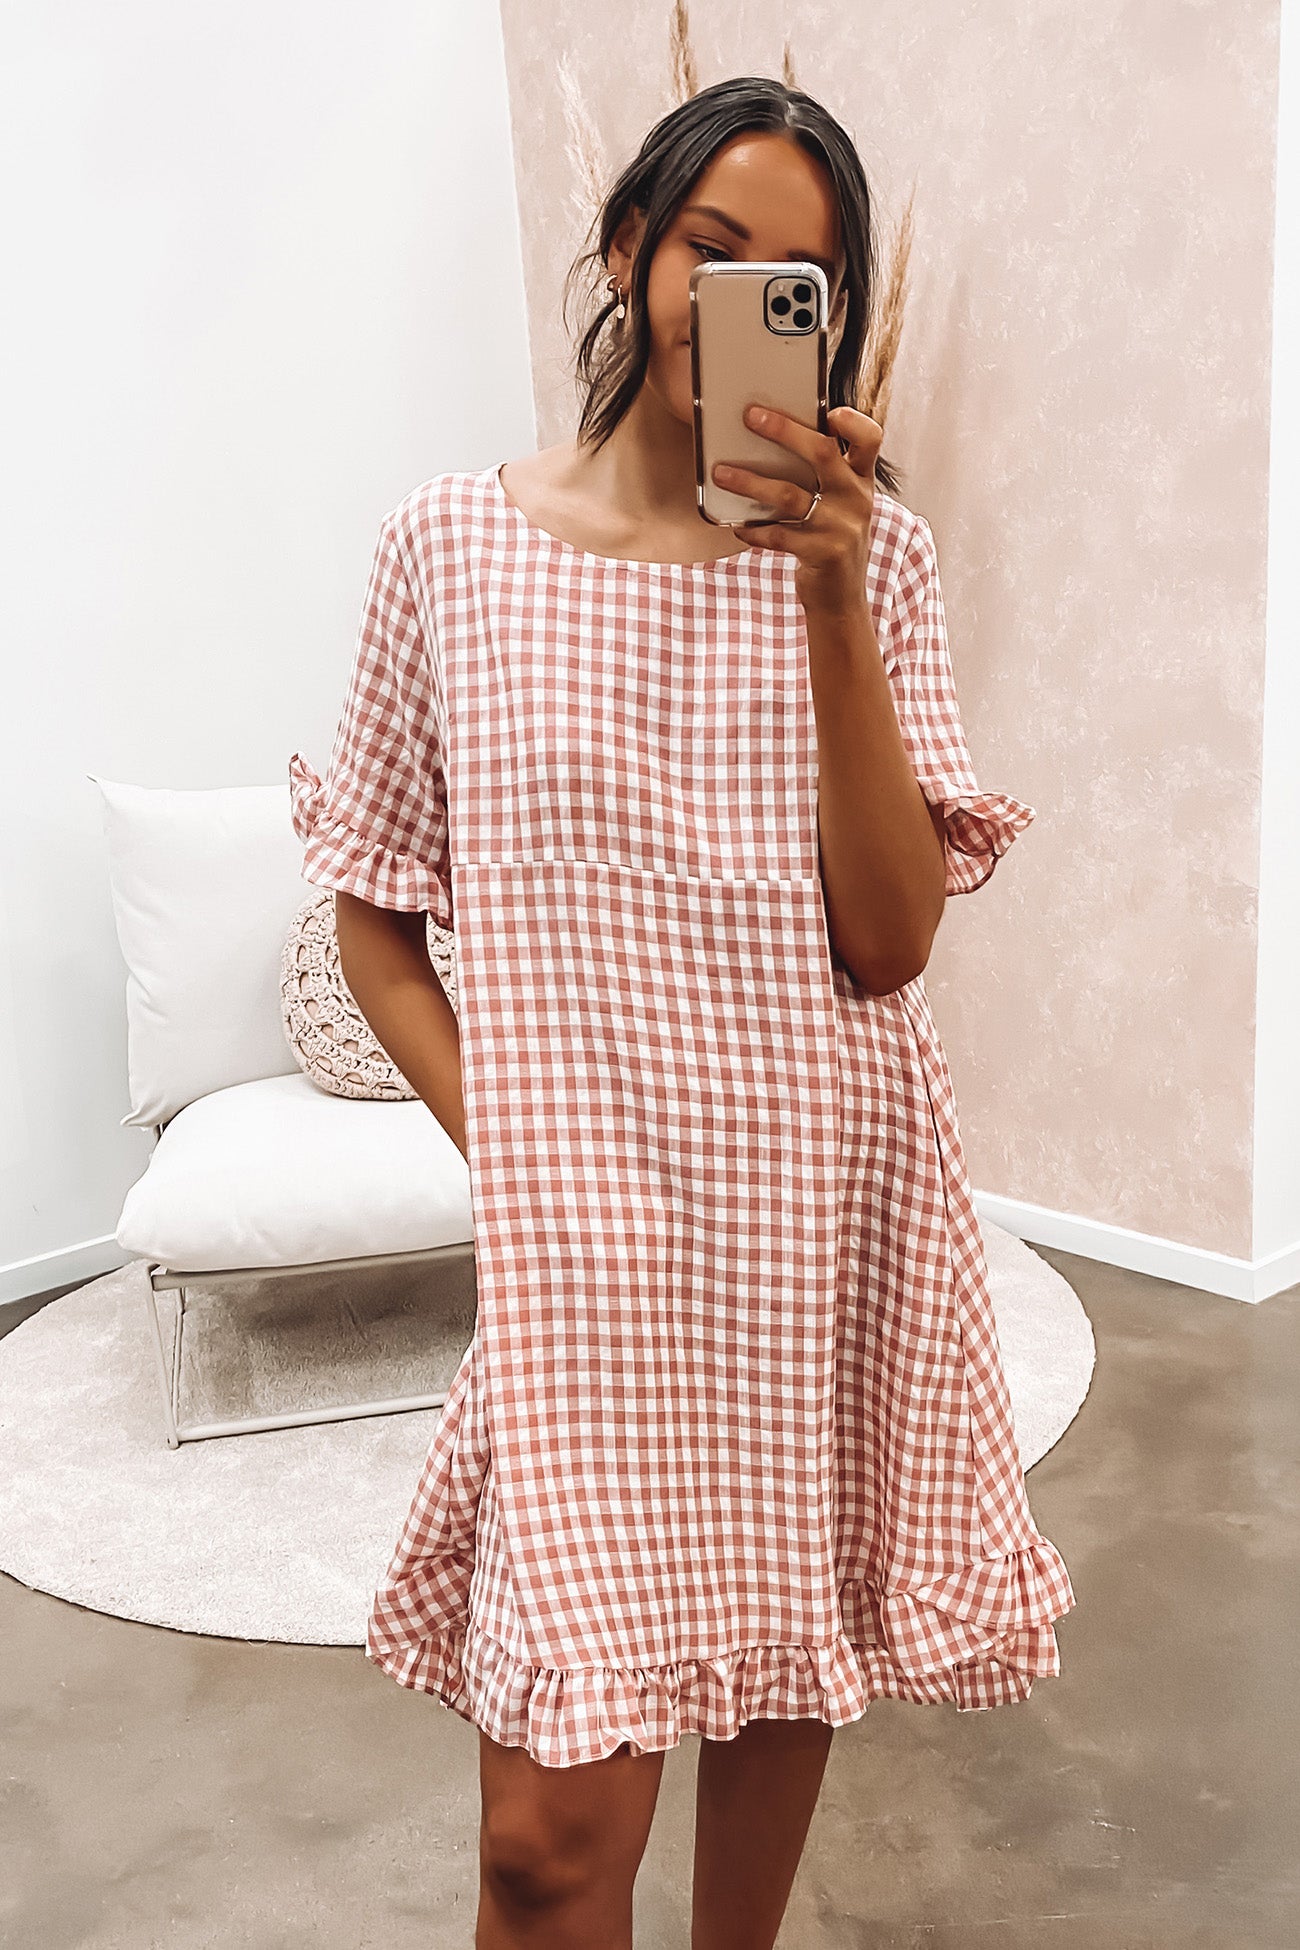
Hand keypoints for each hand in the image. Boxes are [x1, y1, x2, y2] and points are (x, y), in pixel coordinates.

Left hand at [712, 403, 881, 615]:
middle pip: (822, 452)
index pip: (870, 438)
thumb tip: (772, 439)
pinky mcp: (823, 554)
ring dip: (750, 482)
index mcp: (861, 481)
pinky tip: (736, 526)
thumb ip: (823, 477)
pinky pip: (778, 535)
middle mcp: (856, 499)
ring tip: (721, 473)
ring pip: (789, 494)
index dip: (852, 420)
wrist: (841, 599)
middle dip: (784, 430)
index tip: (827, 410)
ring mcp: (841, 527)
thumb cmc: (830, 542)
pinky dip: (753, 530)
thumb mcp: (839, 506)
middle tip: (750, 416)